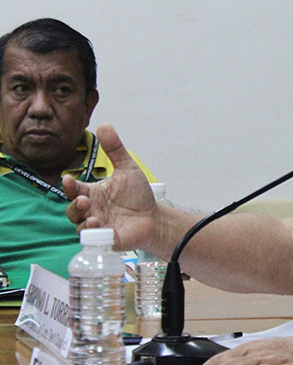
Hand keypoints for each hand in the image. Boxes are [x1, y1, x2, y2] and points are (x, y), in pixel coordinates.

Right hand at [63, 124, 156, 251]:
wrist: (154, 216)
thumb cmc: (138, 195)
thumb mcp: (127, 169)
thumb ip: (115, 149)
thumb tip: (104, 125)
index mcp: (92, 192)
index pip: (73, 190)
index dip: (68, 186)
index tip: (67, 179)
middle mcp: (91, 209)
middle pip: (72, 209)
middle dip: (74, 205)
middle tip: (84, 200)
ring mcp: (97, 225)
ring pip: (78, 225)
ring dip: (82, 220)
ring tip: (93, 215)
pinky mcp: (105, 239)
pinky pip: (92, 239)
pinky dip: (92, 233)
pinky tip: (98, 226)